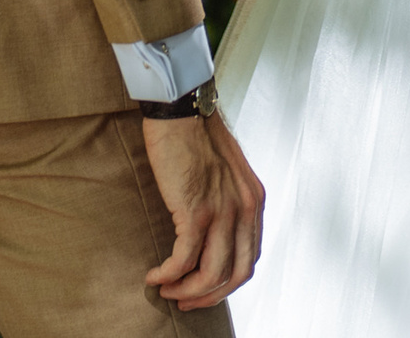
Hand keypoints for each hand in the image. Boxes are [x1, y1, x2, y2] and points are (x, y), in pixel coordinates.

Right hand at [141, 111, 263, 308]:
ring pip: (211, 275)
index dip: (227, 281)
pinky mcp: (195, 210)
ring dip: (187, 291)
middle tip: (185, 301)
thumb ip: (227, 199)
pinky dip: (168, 274)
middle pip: (236, 274)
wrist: (181, 108)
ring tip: (166, 290)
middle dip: (210, 296)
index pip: (250, 257)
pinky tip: (154, 275)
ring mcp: (223, 211)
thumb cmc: (196, 134)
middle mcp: (245, 208)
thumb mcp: (227, 171)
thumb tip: (211, 232)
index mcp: (255, 200)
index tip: (204, 288)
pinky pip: (184, 259)